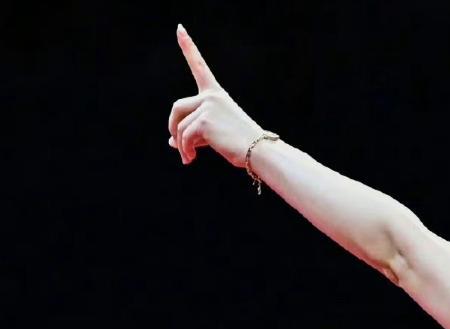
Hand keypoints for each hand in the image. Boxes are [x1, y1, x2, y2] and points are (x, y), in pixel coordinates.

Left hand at [167, 24, 264, 167]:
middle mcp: (211, 96)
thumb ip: (192, 133)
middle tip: (175, 144)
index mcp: (216, 94)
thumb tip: (172, 142)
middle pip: (177, 107)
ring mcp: (208, 107)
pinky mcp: (204, 121)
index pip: (199, 67)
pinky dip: (185, 150)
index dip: (188, 47)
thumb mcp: (215, 134)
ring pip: (180, 126)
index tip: (179, 29)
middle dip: (173, 126)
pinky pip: (184, 137)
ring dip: (181, 145)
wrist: (258, 151)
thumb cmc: (241, 144)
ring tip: (189, 158)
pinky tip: (191, 159)